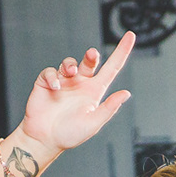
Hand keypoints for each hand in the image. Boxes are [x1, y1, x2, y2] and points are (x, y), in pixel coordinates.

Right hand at [19, 32, 135, 153]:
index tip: (131, 36)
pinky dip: (52, 76)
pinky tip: (55, 88)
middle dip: (91, 55)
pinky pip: (50, 72)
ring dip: (71, 64)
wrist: (44, 140)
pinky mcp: (46, 83)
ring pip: (70, 63)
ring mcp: (63, 82)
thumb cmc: (69, 135)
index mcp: (94, 92)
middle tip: (92, 55)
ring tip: (70, 74)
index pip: (111, 68)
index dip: (121, 52)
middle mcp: (80, 84)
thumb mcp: (93, 123)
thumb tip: (126, 94)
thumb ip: (109, 108)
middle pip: (89, 61)